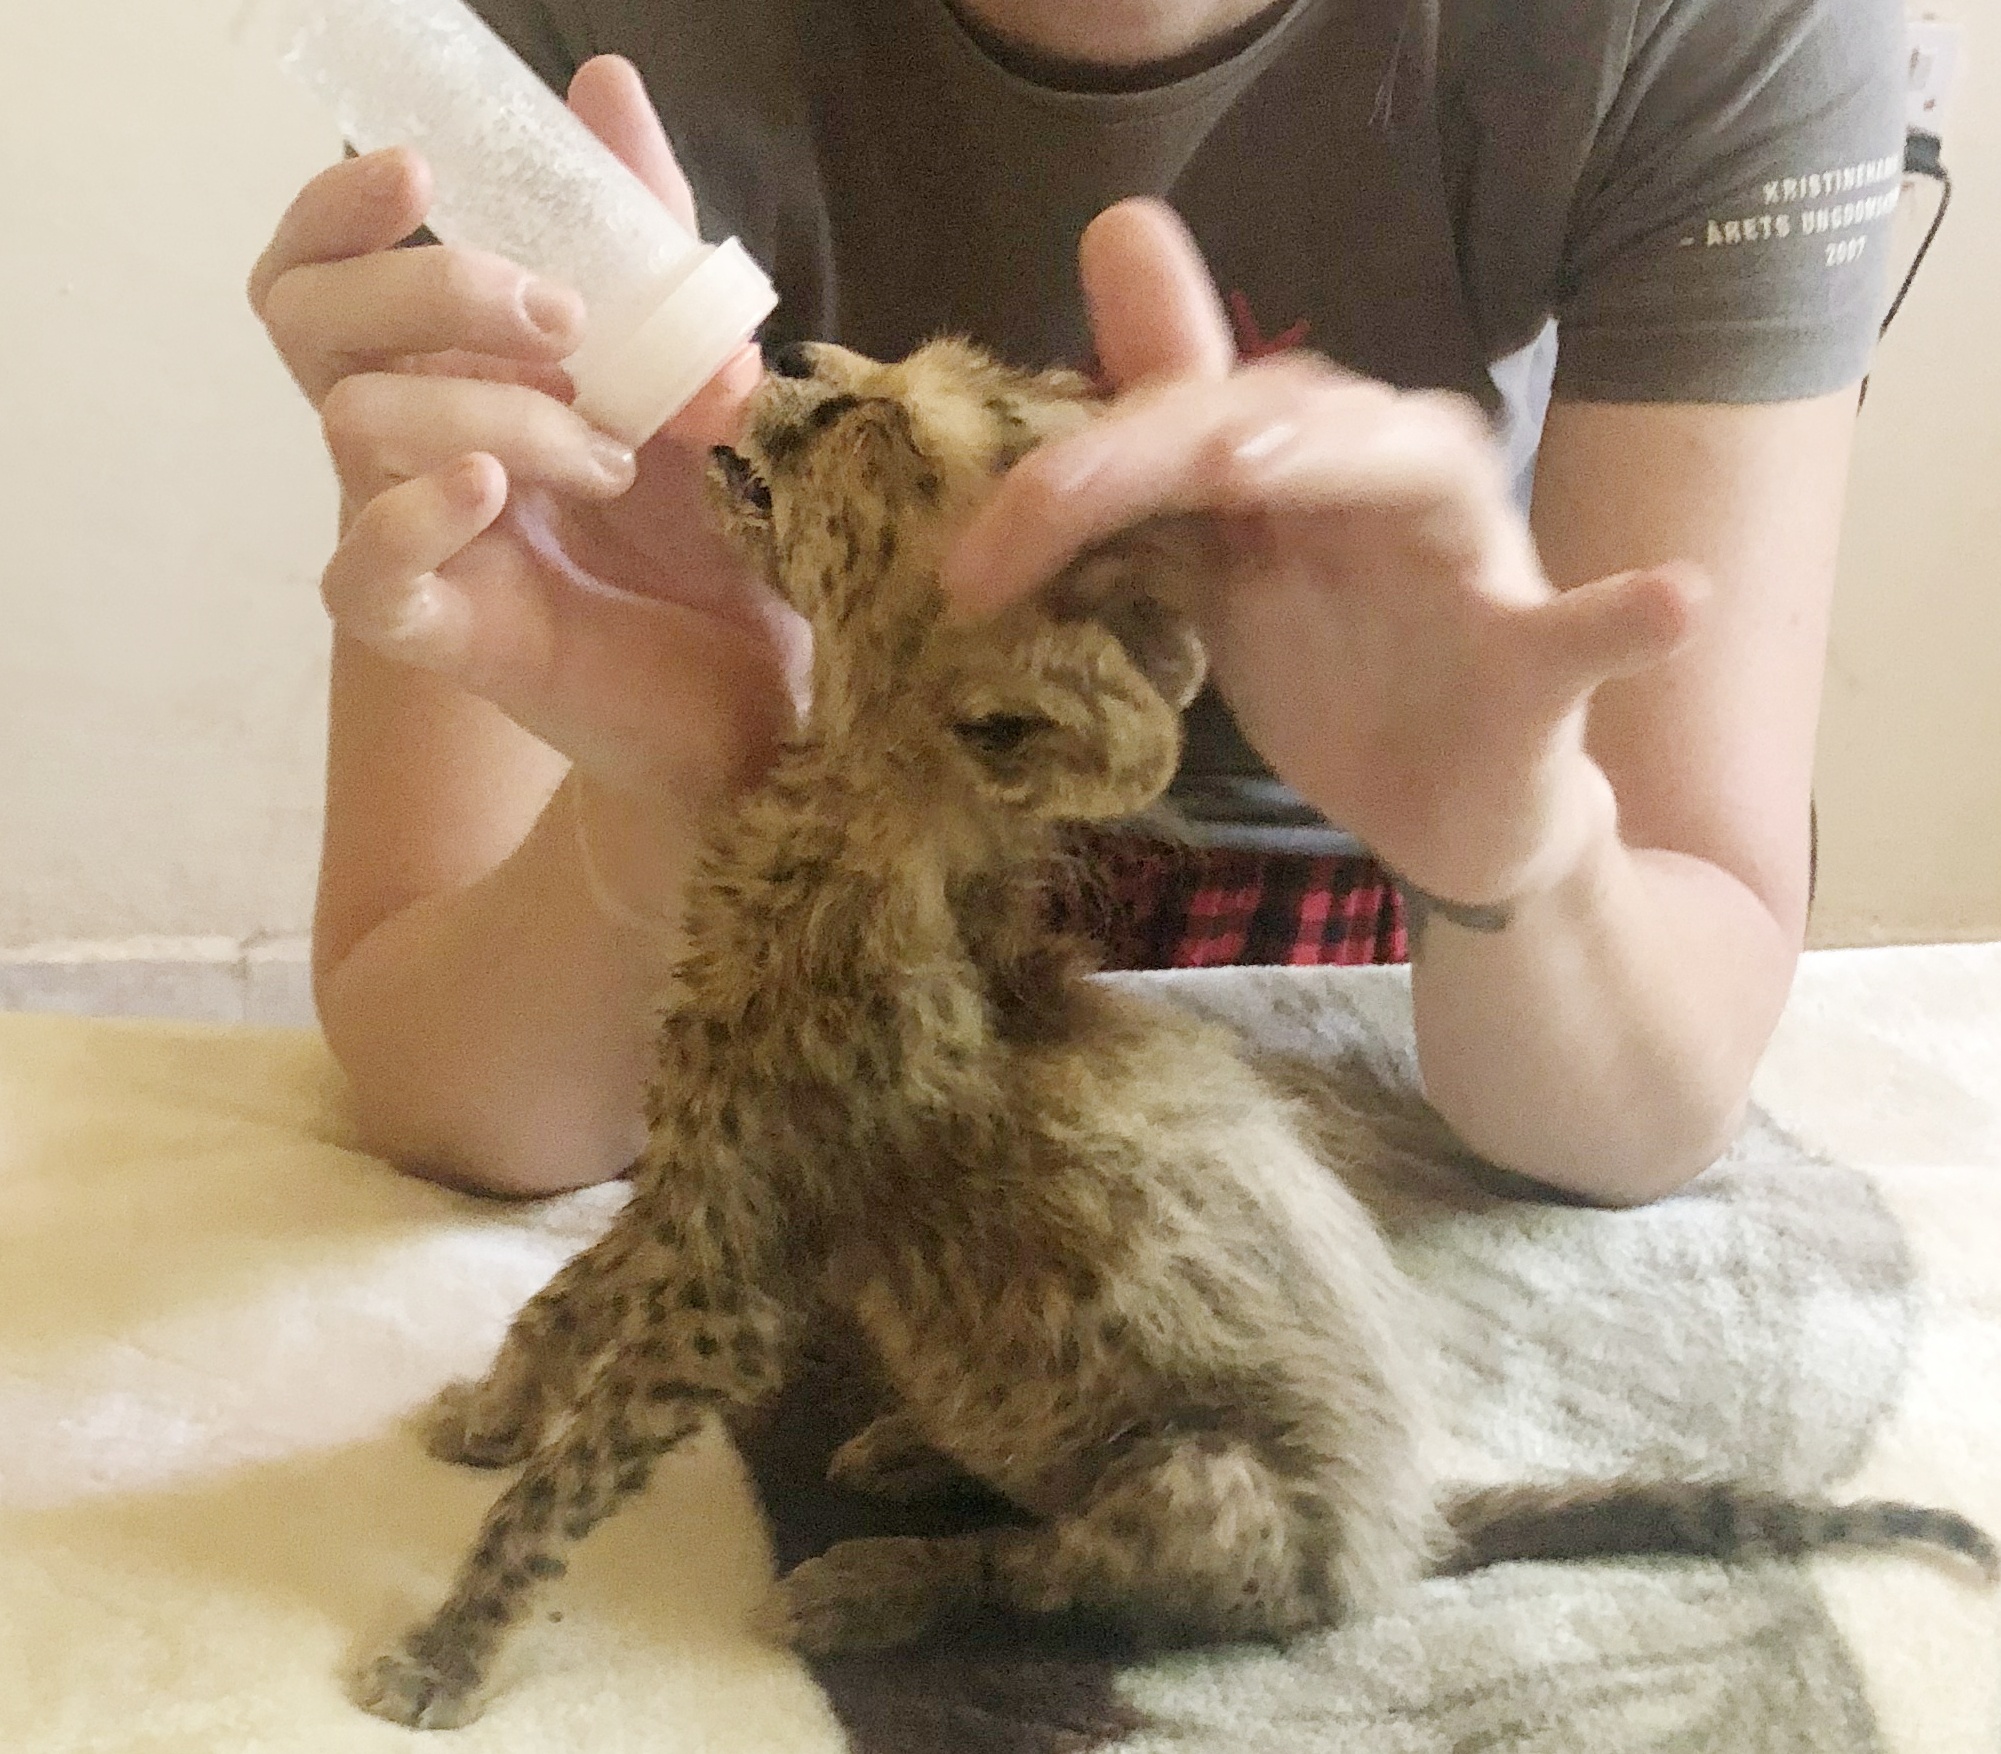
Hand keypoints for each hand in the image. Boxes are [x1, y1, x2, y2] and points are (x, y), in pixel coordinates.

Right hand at [248, 56, 798, 825]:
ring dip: (499, 413)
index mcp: (462, 376)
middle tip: (561, 320)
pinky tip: (492, 491)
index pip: (326, 271)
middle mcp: (419, 447)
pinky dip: (412, 515)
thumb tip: (606, 88)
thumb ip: (655, 254)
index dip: (337, 210)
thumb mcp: (704, 376)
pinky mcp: (443, 633)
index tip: (420, 173)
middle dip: (427, 291)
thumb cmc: (726, 538)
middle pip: (311, 324)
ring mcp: (424, 540)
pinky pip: (359, 571)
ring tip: (615, 462)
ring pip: (357, 423)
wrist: (771, 693)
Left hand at [944, 200, 1704, 907]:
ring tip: (1251, 467)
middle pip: (1274, 425)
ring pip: (1417, 476)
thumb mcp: (1223, 571)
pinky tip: (1671, 604)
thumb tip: (1075, 318)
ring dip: (1338, 462)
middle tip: (1043, 508)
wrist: (1446, 809)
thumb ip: (1149, 463)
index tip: (970, 557)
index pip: (1184, 423)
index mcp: (1307, 468)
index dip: (1074, 469)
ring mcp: (1476, 568)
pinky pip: (1589, 637)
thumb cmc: (1339, 675)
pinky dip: (1632, 618)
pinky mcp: (1538, 665)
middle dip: (1142, 459)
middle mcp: (1392, 483)